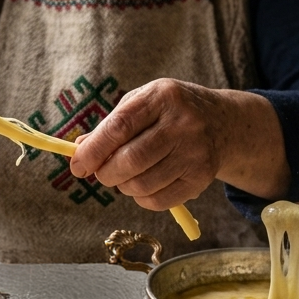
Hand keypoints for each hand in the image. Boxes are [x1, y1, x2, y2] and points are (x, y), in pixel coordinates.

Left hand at [68, 79, 289, 209]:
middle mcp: (182, 123)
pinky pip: (158, 200)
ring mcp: (195, 152)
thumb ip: (111, 125)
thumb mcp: (142, 103)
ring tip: (126, 176)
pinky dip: (141, 198)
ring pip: (142, 184)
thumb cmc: (169, 112)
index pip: (119, 127)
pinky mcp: (201, 178)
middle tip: (101, 173)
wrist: (222, 122)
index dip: (93, 151)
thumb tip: (80, 150)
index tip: (77, 166)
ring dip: (123, 186)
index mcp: (162, 97)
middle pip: (131, 160)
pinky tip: (145, 184)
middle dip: (106, 173)